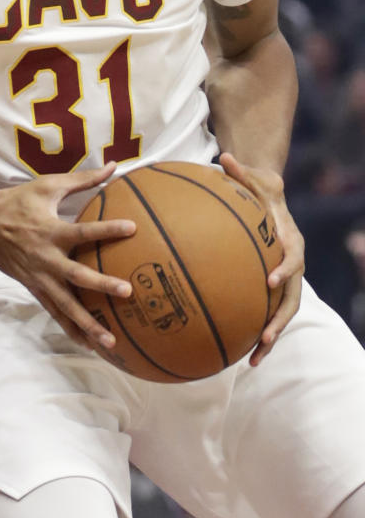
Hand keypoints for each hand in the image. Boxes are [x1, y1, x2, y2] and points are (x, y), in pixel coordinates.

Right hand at [0, 163, 135, 350]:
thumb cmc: (18, 201)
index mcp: (51, 231)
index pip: (84, 231)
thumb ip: (83, 180)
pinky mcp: (34, 289)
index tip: (133, 229)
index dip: (107, 229)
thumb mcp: (48, 186)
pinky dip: (72, 329)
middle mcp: (47, 258)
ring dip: (89, 324)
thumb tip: (114, 165)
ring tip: (111, 341)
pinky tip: (89, 345)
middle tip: (127, 291)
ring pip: (66, 306)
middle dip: (102, 285)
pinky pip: (55, 313)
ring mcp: (40, 278)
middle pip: (77, 276)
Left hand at [217, 152, 303, 365]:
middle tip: (265, 336)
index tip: (271, 281)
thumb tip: (224, 157)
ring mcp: (284, 281)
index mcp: (291, 241)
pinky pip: (267, 314)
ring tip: (252, 360)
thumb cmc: (261, 190)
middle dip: (280, 320)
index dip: (285, 270)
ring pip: (283, 314)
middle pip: (293, 298)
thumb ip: (241, 172)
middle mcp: (293, 265)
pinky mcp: (272, 290)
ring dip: (270, 338)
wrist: (272, 201)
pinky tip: (239, 354)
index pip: (293, 258)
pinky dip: (256, 334)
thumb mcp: (255, 178)